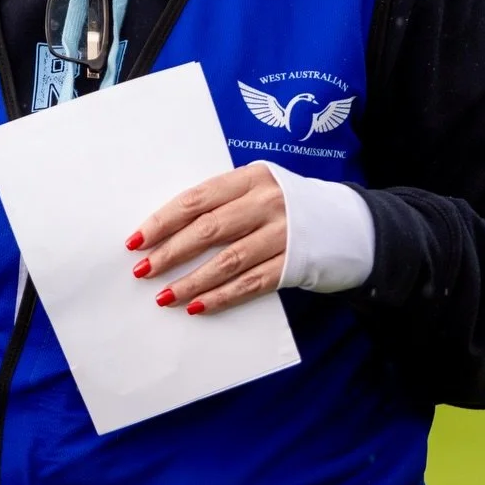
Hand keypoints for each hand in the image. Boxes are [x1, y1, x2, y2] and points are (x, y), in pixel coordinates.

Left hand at [127, 164, 286, 314]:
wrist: (347, 222)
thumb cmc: (287, 205)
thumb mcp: (257, 189)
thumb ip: (222, 202)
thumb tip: (168, 230)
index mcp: (252, 177)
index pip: (196, 199)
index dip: (163, 221)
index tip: (137, 240)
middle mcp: (267, 203)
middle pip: (208, 229)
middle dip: (170, 252)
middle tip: (143, 270)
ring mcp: (283, 234)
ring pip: (227, 261)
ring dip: (192, 281)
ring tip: (164, 296)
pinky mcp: (294, 264)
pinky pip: (250, 284)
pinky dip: (222, 297)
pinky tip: (198, 306)